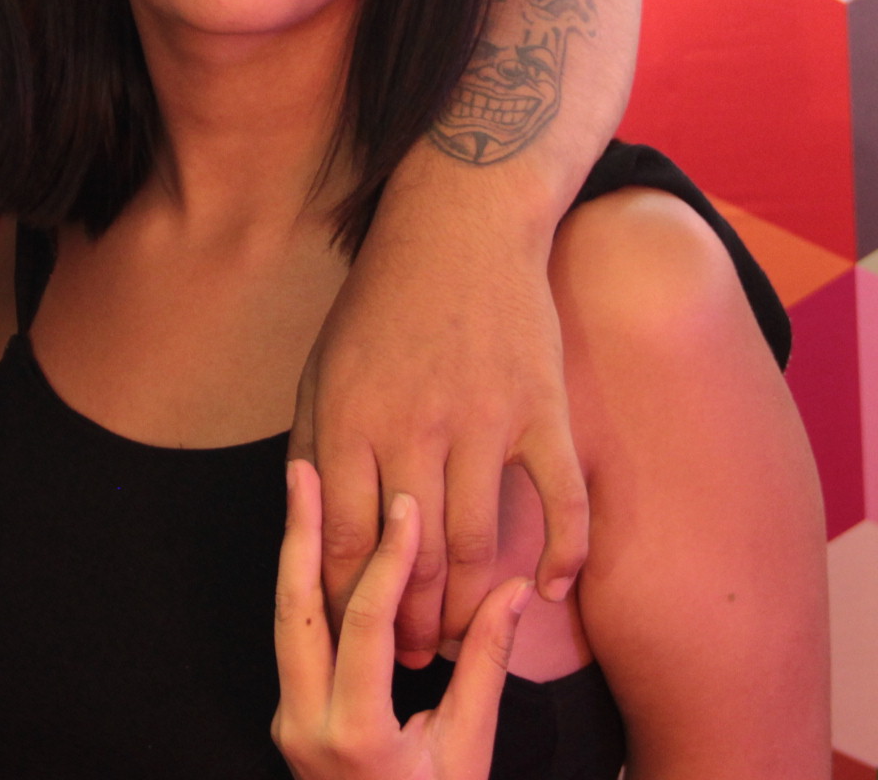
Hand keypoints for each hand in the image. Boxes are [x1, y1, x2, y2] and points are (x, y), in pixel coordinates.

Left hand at [274, 460, 530, 779]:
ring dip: (294, 553)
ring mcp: (289, 722)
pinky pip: (293, 639)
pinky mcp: (291, 716)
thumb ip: (485, 666)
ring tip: (301, 489)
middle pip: (295, 610)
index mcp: (353, 734)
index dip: (391, 561)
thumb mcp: (468, 749)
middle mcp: (304, 725)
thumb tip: (516, 590)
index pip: (365, 625)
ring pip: (285, 621)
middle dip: (301, 535)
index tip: (411, 509)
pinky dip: (303, 586)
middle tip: (306, 468)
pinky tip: (315, 544)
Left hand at [292, 209, 587, 662]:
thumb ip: (314, 449)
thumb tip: (313, 534)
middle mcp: (413, 426)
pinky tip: (549, 590)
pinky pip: (562, 498)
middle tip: (415, 654)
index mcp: (348, 420)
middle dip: (408, 622)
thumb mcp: (323, 369)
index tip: (356, 638)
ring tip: (463, 632)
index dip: (350, 604)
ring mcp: (483, 418)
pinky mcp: (541, 407)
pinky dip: (563, 554)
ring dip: (469, 605)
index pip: (343, 544)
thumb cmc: (382, 302)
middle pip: (409, 559)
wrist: (462, 223)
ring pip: (476, 544)